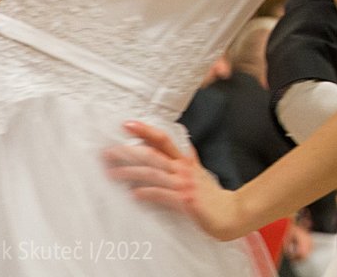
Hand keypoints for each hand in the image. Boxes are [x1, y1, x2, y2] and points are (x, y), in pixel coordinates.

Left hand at [103, 121, 248, 240]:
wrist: (229, 213)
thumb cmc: (210, 195)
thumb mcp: (198, 172)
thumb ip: (186, 159)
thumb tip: (178, 144)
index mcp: (185, 160)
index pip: (163, 139)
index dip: (145, 130)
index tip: (126, 124)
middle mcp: (184, 169)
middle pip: (153, 154)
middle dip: (128, 152)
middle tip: (107, 153)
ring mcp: (184, 184)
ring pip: (153, 173)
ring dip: (130, 173)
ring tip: (112, 174)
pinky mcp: (185, 200)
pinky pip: (161, 194)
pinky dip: (146, 193)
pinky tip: (133, 194)